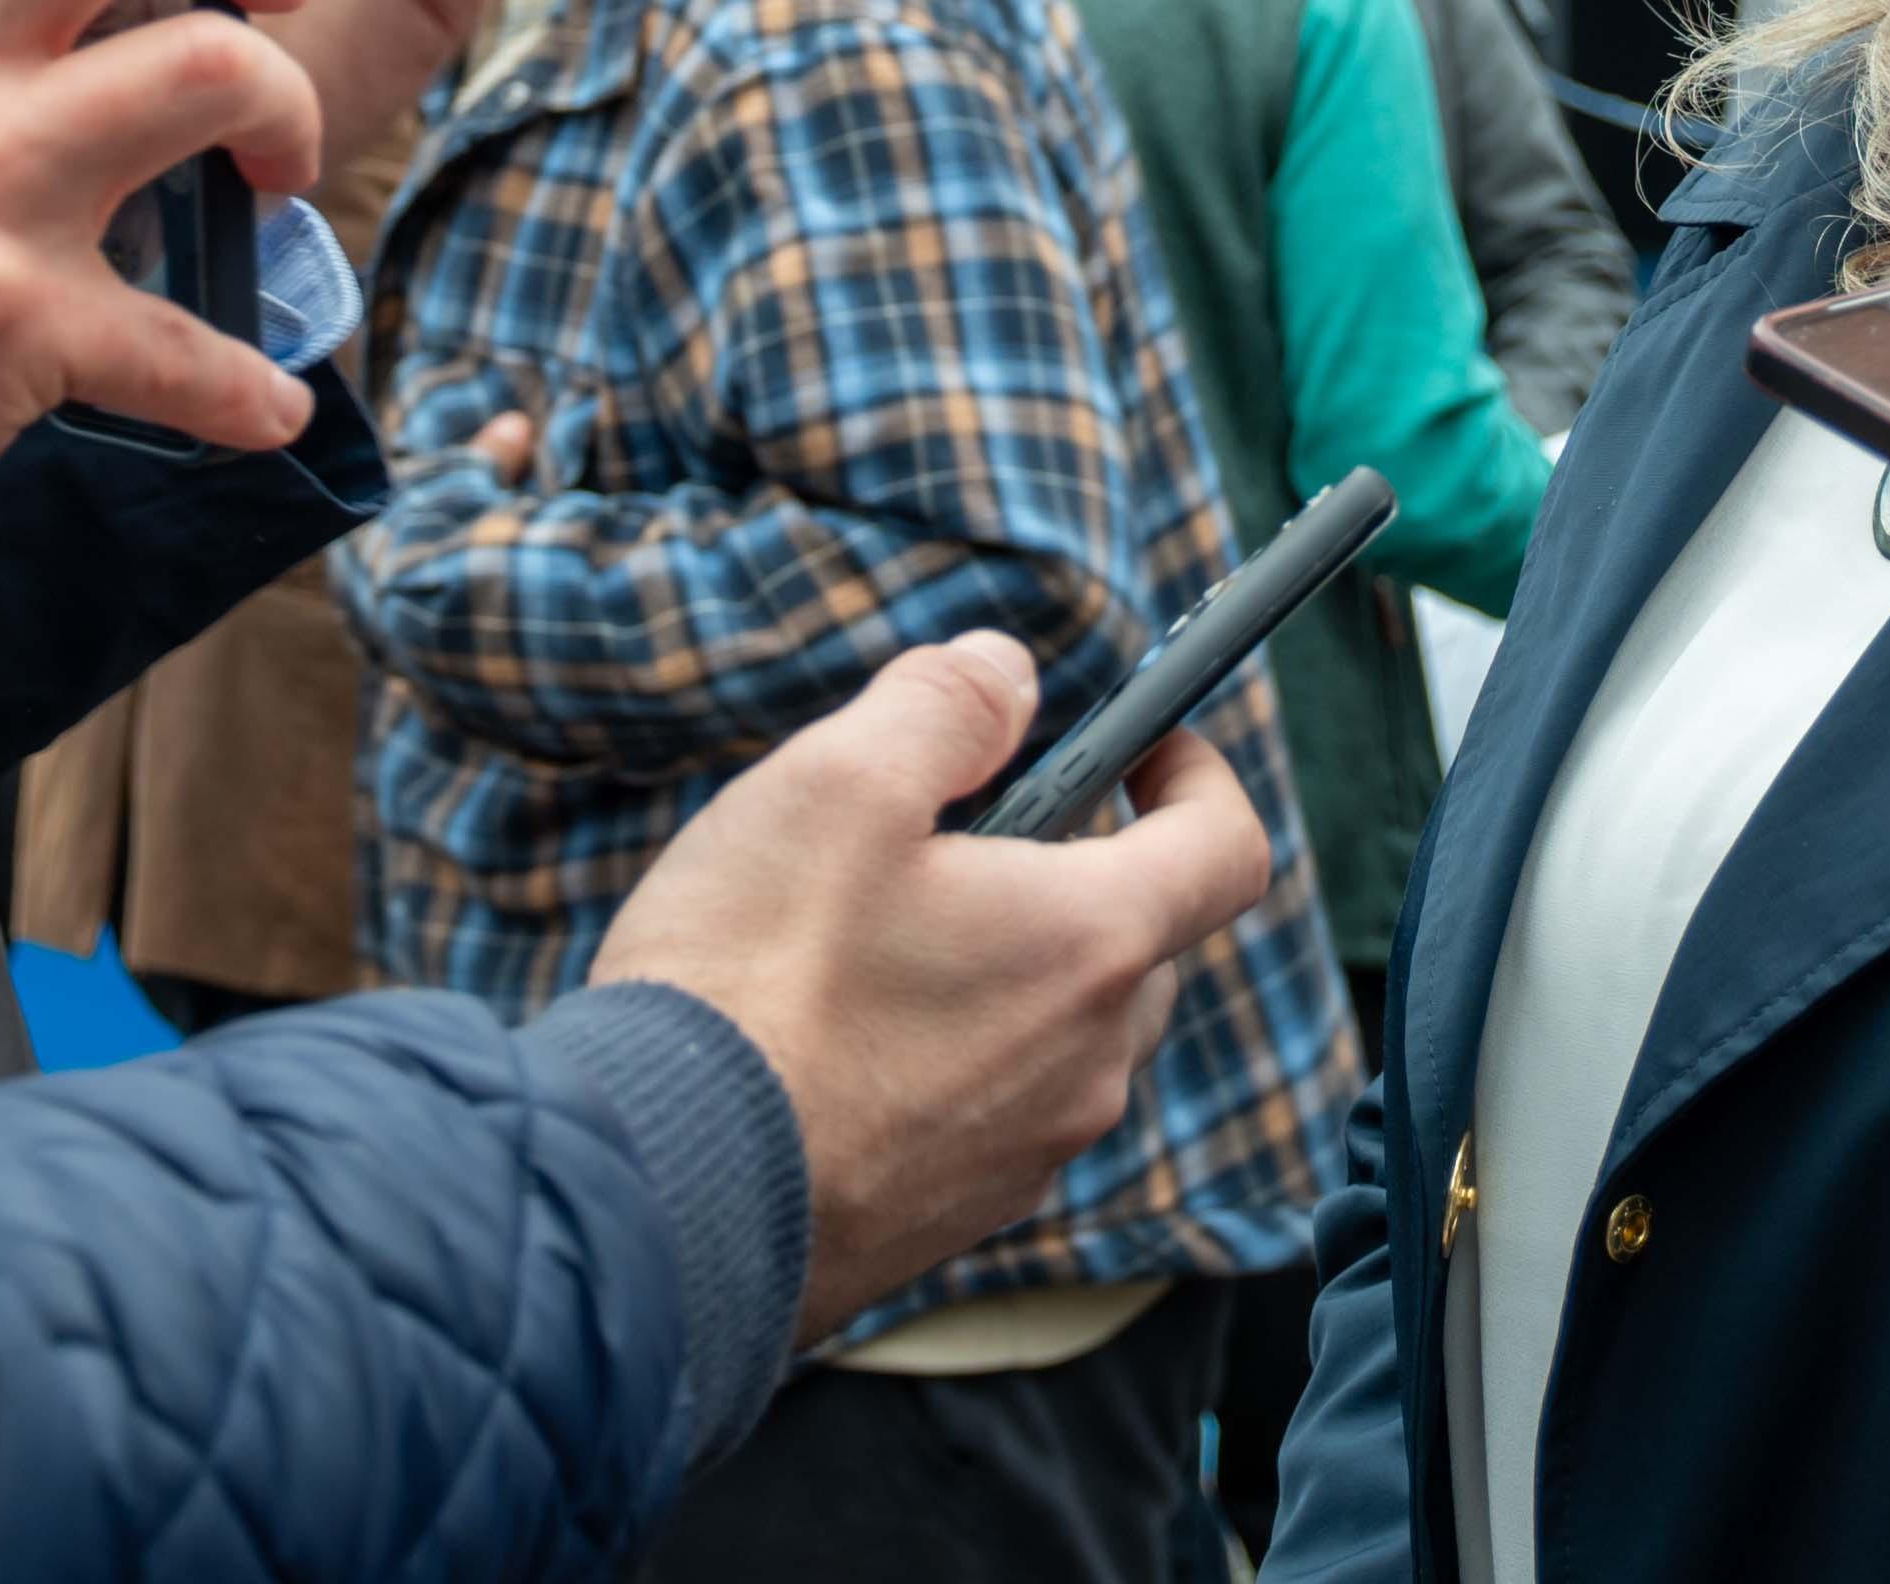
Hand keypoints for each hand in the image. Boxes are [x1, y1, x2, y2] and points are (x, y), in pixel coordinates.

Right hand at [587, 634, 1272, 1342]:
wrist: (660, 1200)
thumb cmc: (750, 985)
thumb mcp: (837, 785)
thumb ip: (943, 707)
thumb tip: (1005, 672)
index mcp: (1091, 946)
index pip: (1228, 849)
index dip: (1199, 777)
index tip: (1148, 743)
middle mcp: (1089, 1065)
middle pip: (1141, 940)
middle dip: (1077, 872)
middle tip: (961, 835)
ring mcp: (1027, 1155)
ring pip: (1063, 1030)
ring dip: (1007, 969)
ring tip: (876, 938)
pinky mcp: (957, 1217)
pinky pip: (996, 1109)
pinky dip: (953, 1056)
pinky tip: (839, 1037)